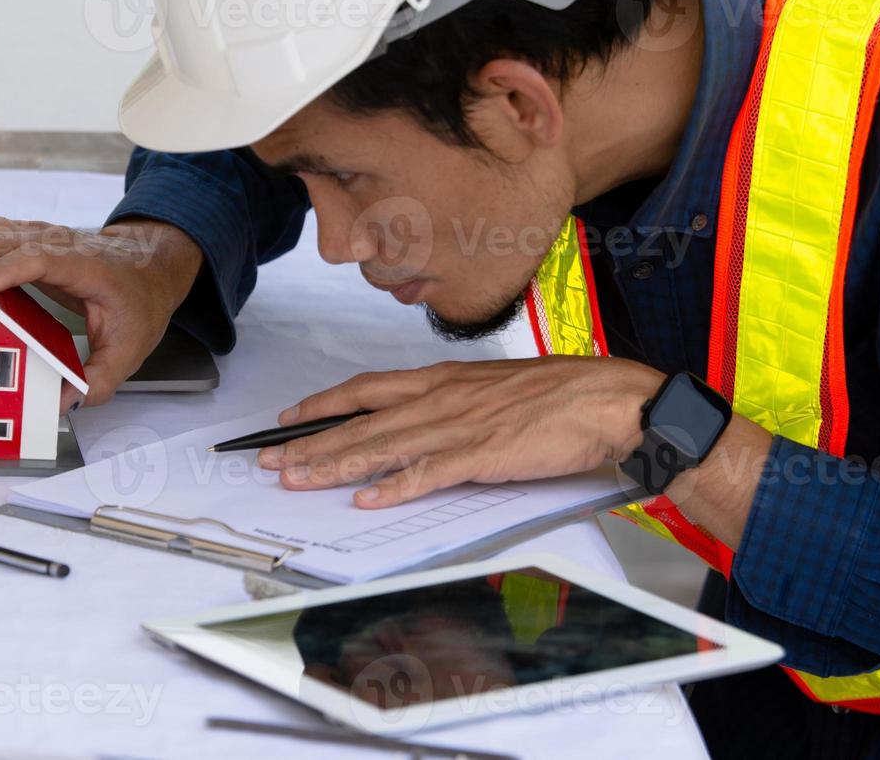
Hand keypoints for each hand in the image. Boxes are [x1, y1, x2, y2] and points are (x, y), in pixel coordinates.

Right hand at [0, 208, 202, 409]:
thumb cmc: (136, 300)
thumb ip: (99, 381)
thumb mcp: (130, 348)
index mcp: (83, 264)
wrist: (147, 265)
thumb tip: (60, 404)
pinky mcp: (14, 237)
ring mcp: (30, 234)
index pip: (38, 256)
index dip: (2, 270)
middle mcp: (52, 241)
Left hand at [257, 357, 663, 507]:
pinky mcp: (483, 455)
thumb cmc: (561, 394)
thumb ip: (456, 403)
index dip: (324, 404)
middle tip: (268, 460)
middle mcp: (441, 398)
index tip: (290, 417)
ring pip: (382, 446)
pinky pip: (428, 473)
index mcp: (444, 380)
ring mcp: (459, 426)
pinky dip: (394, 487)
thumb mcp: (494, 388)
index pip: (367, 389)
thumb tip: (428, 423)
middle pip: (361, 421)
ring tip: (296, 479)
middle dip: (310, 442)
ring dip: (334, 464)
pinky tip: (366, 499)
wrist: (610, 398)